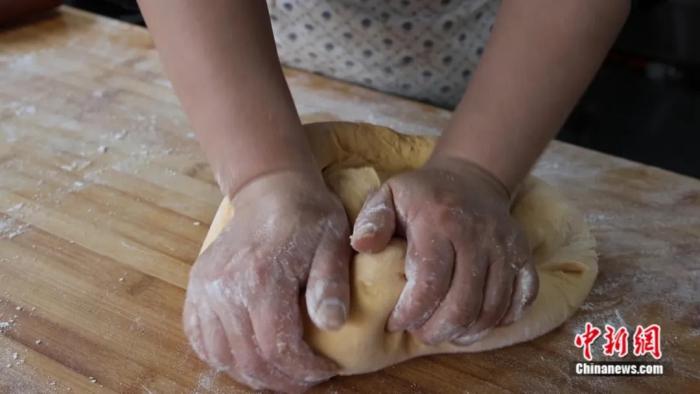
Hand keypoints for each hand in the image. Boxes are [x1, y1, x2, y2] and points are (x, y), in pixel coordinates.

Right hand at [184, 171, 351, 391]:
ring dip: (252, 373)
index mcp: (261, 277)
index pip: (278, 348)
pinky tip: (246, 356)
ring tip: (281, 370)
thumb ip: (330, 285)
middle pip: (248, 359)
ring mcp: (205, 287)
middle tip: (307, 378)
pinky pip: (199, 336)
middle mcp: (225, 286)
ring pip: (221, 355)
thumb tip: (332, 325)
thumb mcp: (332, 243)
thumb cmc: (308, 217)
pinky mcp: (197, 285)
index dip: (303, 370)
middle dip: (281, 379)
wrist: (271, 189)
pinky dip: (221, 356)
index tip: (325, 371)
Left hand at [351, 156, 537, 344]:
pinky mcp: (524, 254)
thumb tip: (362, 245)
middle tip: (420, 334)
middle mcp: (477, 235)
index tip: (395, 322)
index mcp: (440, 221)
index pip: (431, 282)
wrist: (470, 178)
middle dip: (438, 330)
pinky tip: (477, 322)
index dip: (412, 312)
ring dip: (467, 331)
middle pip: (464, 302)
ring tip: (445, 332)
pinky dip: (501, 319)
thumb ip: (372, 220)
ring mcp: (505, 246)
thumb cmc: (421, 195)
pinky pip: (522, 297)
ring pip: (492, 307)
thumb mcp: (388, 195)